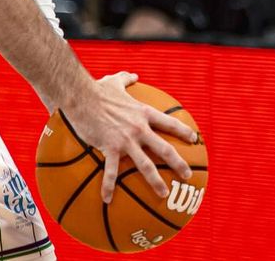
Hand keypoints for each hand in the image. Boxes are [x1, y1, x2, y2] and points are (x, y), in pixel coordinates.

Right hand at [61, 71, 196, 203]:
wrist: (80, 96)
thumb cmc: (96, 89)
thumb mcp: (114, 81)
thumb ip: (126, 79)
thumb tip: (133, 75)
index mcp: (142, 113)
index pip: (169, 123)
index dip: (183, 131)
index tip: (194, 139)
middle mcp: (139, 129)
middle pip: (165, 149)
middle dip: (179, 163)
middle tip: (188, 175)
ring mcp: (126, 140)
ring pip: (146, 165)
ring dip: (156, 181)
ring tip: (164, 194)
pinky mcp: (110, 148)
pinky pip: (111, 171)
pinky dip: (109, 186)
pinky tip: (107, 199)